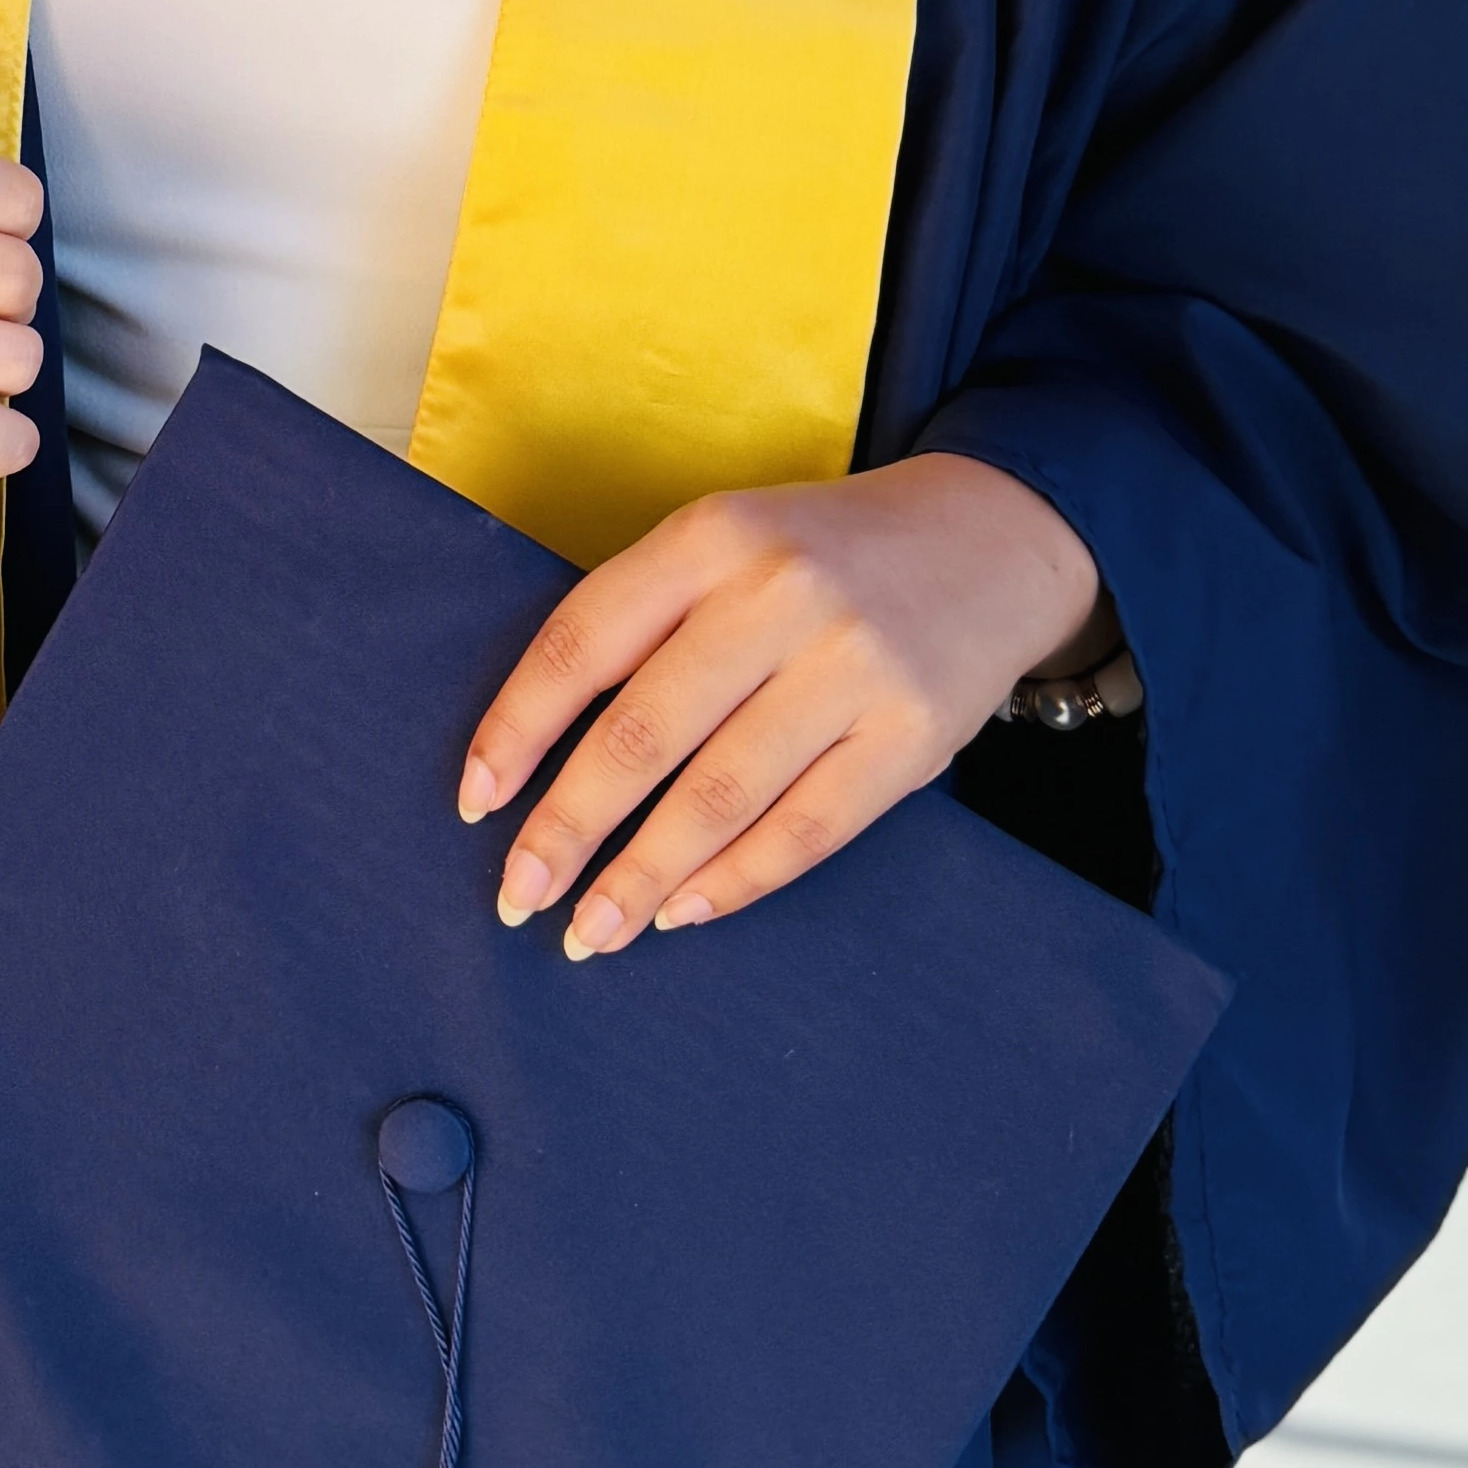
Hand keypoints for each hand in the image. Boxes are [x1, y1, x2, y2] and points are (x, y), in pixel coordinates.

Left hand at [454, 454, 1101, 953]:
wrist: (993, 537)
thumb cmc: (822, 557)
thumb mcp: (728, 545)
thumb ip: (645, 620)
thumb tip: (539, 754)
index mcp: (713, 536)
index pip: (584, 642)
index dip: (518, 730)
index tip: (474, 803)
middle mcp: (781, 594)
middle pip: (643, 734)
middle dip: (568, 828)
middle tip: (519, 893)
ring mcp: (854, 666)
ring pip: (718, 797)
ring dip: (641, 878)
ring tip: (590, 930)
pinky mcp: (913, 734)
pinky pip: (805, 829)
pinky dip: (734, 881)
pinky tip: (682, 911)